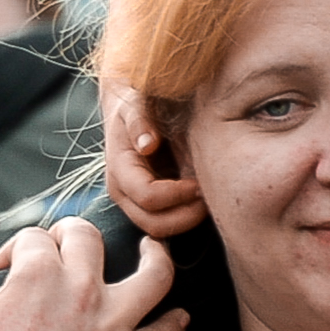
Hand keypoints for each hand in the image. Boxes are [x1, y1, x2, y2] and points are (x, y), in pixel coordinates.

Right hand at [0, 220, 185, 330]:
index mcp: (37, 274)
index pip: (34, 238)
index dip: (16, 249)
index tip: (5, 267)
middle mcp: (80, 290)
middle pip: (89, 238)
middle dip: (72, 232)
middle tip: (66, 243)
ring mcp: (110, 326)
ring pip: (154, 275)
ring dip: (157, 255)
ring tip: (154, 248)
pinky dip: (175, 324)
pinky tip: (180, 316)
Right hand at [98, 82, 206, 239]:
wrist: (129, 103)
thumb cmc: (137, 101)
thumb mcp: (137, 102)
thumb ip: (140, 120)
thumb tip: (148, 144)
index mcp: (120, 168)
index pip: (148, 197)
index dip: (178, 194)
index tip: (201, 182)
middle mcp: (122, 191)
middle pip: (154, 225)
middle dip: (186, 216)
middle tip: (209, 196)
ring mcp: (132, 201)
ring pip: (160, 230)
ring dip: (187, 219)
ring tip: (207, 197)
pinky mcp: (146, 204)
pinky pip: (166, 223)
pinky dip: (185, 216)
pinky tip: (201, 198)